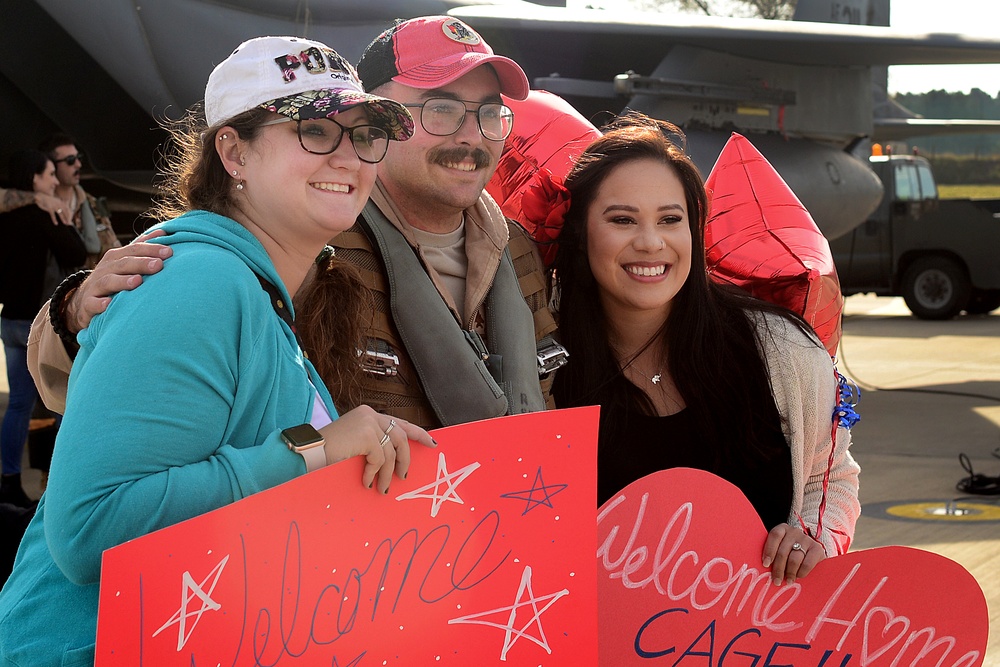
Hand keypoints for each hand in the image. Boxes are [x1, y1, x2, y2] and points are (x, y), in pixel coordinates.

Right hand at [34, 192, 71, 225]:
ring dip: (63, 218)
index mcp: (61, 202)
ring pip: (60, 213)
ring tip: (65, 223)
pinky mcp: (49, 208)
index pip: (68, 209)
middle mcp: (58, 203)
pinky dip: (54, 219)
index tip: (70, 219)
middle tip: (69, 223)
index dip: (70, 214)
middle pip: (66, 211)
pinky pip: (52, 214)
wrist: (41, 196)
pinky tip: (56, 223)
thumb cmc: (49, 200)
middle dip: (68, 217)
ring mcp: (54, 205)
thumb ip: (60, 206)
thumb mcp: (56, 202)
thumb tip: (64, 212)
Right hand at [65, 229, 171, 332]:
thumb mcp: (124, 261)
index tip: (169, 252)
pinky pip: (91, 303)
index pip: (134, 249)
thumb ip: (142, 248)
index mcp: (116, 257)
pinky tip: (107, 304)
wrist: (84, 300)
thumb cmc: (112, 278)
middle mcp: (105, 269)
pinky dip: (99, 303)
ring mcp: (95, 286)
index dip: (151, 249)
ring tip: (137, 281)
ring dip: (122, 281)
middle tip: (158, 265)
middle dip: (141, 263)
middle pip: (123, 263)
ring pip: (108, 281)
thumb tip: (164, 233)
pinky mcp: (87, 303)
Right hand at [319, 405, 435, 493]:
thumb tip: (397, 460)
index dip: (417, 434)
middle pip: (401, 436)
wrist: (308, 454)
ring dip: (388, 473)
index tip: (432, 443)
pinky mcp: (366, 434)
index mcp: (368, 415)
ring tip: (383, 488)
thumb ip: (374, 445)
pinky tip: (365, 481)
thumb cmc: (329, 454)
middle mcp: (370, 414)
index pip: (399, 423)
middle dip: (406, 458)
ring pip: (392, 451)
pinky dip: (374, 473)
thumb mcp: (356, 445)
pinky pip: (380, 458)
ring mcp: (368, 422)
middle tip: (405, 477)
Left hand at [761, 523, 824, 585]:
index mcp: (782, 529)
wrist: (812, 548)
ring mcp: (806, 539)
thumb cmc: (791, 549)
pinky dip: (801, 572)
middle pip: (783, 552)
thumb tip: (765, 569)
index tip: (765, 565)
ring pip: (794, 559)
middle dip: (778, 569)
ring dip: (789, 573)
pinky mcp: (817, 549)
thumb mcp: (781, 546)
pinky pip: (807, 564)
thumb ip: (774, 553)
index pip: (774, 536)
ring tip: (788, 581)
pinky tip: (798, 576)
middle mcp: (794, 532)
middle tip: (776, 581)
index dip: (769, 551)